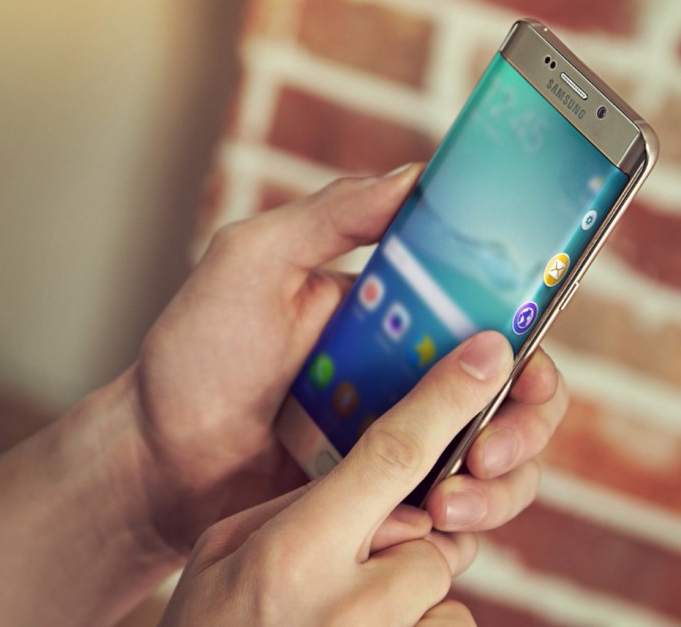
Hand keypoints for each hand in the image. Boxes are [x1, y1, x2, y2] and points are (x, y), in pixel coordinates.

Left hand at [131, 165, 565, 552]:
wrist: (157, 457)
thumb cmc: (195, 352)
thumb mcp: (252, 260)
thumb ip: (329, 215)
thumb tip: (414, 174)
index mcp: (389, 304)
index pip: (487, 298)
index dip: (526, 313)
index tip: (528, 332)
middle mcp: (406, 365)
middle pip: (511, 377)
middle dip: (531, 405)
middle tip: (500, 428)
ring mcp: (398, 429)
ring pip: (499, 443)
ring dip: (509, 462)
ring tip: (465, 482)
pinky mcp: (385, 489)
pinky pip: (455, 498)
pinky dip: (470, 509)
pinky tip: (436, 514)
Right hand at [159, 332, 510, 625]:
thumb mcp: (220, 554)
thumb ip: (292, 512)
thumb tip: (354, 490)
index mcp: (297, 553)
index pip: (392, 457)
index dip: (446, 398)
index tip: (488, 354)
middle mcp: (355, 604)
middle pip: (429, 534)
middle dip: (403, 538)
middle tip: (340, 565)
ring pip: (441, 587)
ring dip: (406, 593)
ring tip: (337, 617)